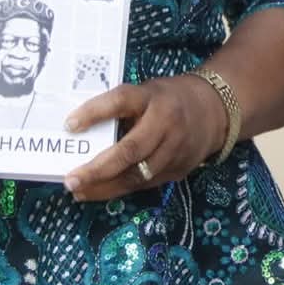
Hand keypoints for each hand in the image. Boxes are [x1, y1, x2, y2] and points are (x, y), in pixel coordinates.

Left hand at [63, 74, 223, 200]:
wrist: (214, 111)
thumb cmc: (168, 100)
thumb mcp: (147, 93)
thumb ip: (121, 109)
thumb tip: (80, 133)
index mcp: (153, 97)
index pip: (121, 101)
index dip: (94, 112)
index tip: (69, 125)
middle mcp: (166, 123)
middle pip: (130, 150)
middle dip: (98, 169)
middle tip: (71, 179)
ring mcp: (175, 149)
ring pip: (137, 175)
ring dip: (104, 186)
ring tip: (79, 191)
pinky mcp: (179, 169)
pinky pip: (145, 184)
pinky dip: (119, 189)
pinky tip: (98, 191)